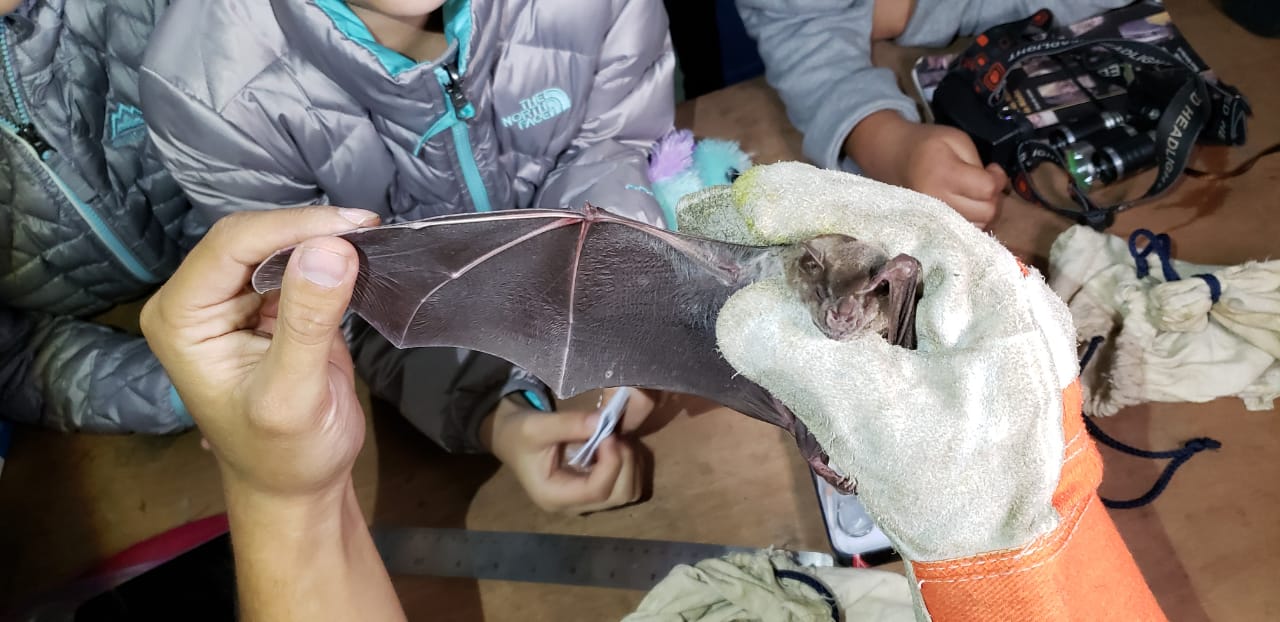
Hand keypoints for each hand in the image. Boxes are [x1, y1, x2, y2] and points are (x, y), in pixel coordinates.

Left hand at [141, 206, 407, 621]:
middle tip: (371, 230)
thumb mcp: (294, 395)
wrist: (299, 487)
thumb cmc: (285, 455)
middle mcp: (198, 300)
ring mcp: (233, 301)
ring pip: (278, 243)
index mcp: (182, 317)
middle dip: (309, 229)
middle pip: (252, 236)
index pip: (232, 245)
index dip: (292, 227)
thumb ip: (307, 322)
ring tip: (374, 240)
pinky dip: (331, 256)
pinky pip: (298, 262)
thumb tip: (331, 247)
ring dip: (324, 239)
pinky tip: (364, 258)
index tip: (355, 227)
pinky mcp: (269, 305)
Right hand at [481, 388, 654, 513]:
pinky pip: (627, 483)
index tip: (610, 435)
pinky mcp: (596, 490)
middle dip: (625, 462)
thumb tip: (604, 421)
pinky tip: (614, 444)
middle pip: (619, 496)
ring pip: (628, 492)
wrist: (513, 439)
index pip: (597, 491)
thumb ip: (569, 424)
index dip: (611, 463)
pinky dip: (630, 463)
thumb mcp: (536, 426)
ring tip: (614, 438)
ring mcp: (587, 500)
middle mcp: (574, 505)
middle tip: (614, 434)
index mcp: (554, 497)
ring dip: (630, 462)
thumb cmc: (520, 435)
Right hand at [692, 163, 1082, 563]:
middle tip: (732, 216)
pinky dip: (833, 299)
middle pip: (889, 232)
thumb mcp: (878, 422)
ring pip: (882, 265)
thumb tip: (738, 310)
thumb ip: (804, 359)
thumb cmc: (962, 489)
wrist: (1008, 555)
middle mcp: (987, 286)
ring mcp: (969, 314)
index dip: (819, 200)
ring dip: (817, 260)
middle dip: (809, 224)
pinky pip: (883, 303)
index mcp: (992, 289)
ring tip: (749, 247)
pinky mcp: (946, 345)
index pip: (902, 214)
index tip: (751, 201)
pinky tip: (793, 301)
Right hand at [846, 111, 1007, 227]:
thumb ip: (978, 163)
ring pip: (978, 226)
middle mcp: (938, 200)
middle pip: (986, 212)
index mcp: (945, 173)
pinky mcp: (932, 226)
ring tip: (974, 194)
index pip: (988, 189)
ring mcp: (933, 217)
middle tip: (984, 182)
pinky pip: (964, 231)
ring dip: (983, 211)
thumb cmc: (927, 144)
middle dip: (993, 197)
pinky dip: (972, 219)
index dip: (998, 179)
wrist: (894, 157)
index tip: (992, 169)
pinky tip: (966, 205)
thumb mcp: (957, 139)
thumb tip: (992, 187)